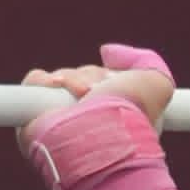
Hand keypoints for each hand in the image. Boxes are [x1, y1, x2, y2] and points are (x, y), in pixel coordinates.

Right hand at [19, 42, 175, 146]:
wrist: (98, 137)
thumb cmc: (130, 116)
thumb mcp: (157, 84)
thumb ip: (144, 60)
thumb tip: (106, 51)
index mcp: (111, 116)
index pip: (103, 80)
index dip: (107, 76)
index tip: (113, 83)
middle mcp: (85, 119)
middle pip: (83, 75)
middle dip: (91, 76)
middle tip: (98, 92)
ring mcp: (59, 119)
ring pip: (60, 77)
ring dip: (72, 79)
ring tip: (82, 96)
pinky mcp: (33, 119)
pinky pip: (34, 82)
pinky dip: (43, 80)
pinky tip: (58, 88)